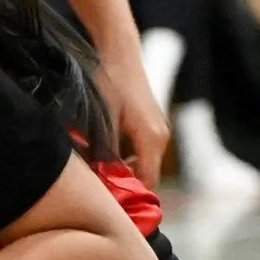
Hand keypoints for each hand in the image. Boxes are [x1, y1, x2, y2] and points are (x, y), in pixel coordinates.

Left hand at [98, 50, 169, 189]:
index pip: (147, 182)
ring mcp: (158, 131)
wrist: (120, 53)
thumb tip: (99, 177)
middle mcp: (160, 138)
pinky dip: (127, 162)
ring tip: (100, 180)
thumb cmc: (110, 83)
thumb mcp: (102, 119)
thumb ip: (103, 150)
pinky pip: (142, 154)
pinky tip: (105, 162)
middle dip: (126, 187)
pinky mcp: (151, 126)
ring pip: (144, 165)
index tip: (108, 205)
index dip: (130, 197)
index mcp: (151, 139)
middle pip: (147, 176)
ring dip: (125, 174)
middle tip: (100, 196)